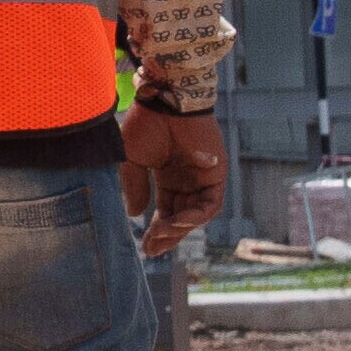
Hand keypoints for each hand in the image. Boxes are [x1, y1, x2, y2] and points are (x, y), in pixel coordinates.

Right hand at [124, 104, 226, 250]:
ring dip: (180, 229)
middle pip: (181, 217)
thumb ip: (135, 187)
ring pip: (196, 214)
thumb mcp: (132, 161)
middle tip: (153, 250)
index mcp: (168, 177)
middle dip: (168, 236)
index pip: (166, 211)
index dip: (156, 229)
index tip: (145, 247)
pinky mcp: (217, 174)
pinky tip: (177, 222)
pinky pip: (210, 204)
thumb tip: (136, 215)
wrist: (165, 100)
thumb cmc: (147, 124)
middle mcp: (187, 180)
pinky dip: (196, 216)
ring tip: (161, 235)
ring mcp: (203, 178)